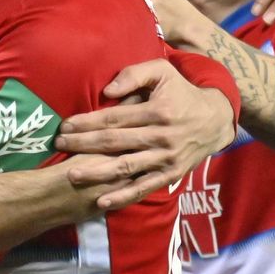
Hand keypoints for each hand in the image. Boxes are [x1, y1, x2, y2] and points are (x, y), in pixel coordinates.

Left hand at [55, 59, 235, 209]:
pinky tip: (102, 201)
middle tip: (59, 145)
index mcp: (158, 111)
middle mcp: (162, 137)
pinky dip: (123, 196)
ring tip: (72, 175)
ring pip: (126, 167)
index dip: (88, 122)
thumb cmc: (181, 92)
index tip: (66, 125)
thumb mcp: (162, 71)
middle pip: (115, 142)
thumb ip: (134, 75)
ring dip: (97, 172)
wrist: (215, 120)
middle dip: (84, 144)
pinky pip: (144, 188)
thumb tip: (107, 92)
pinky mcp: (171, 175)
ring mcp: (166, 159)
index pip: (115, 118)